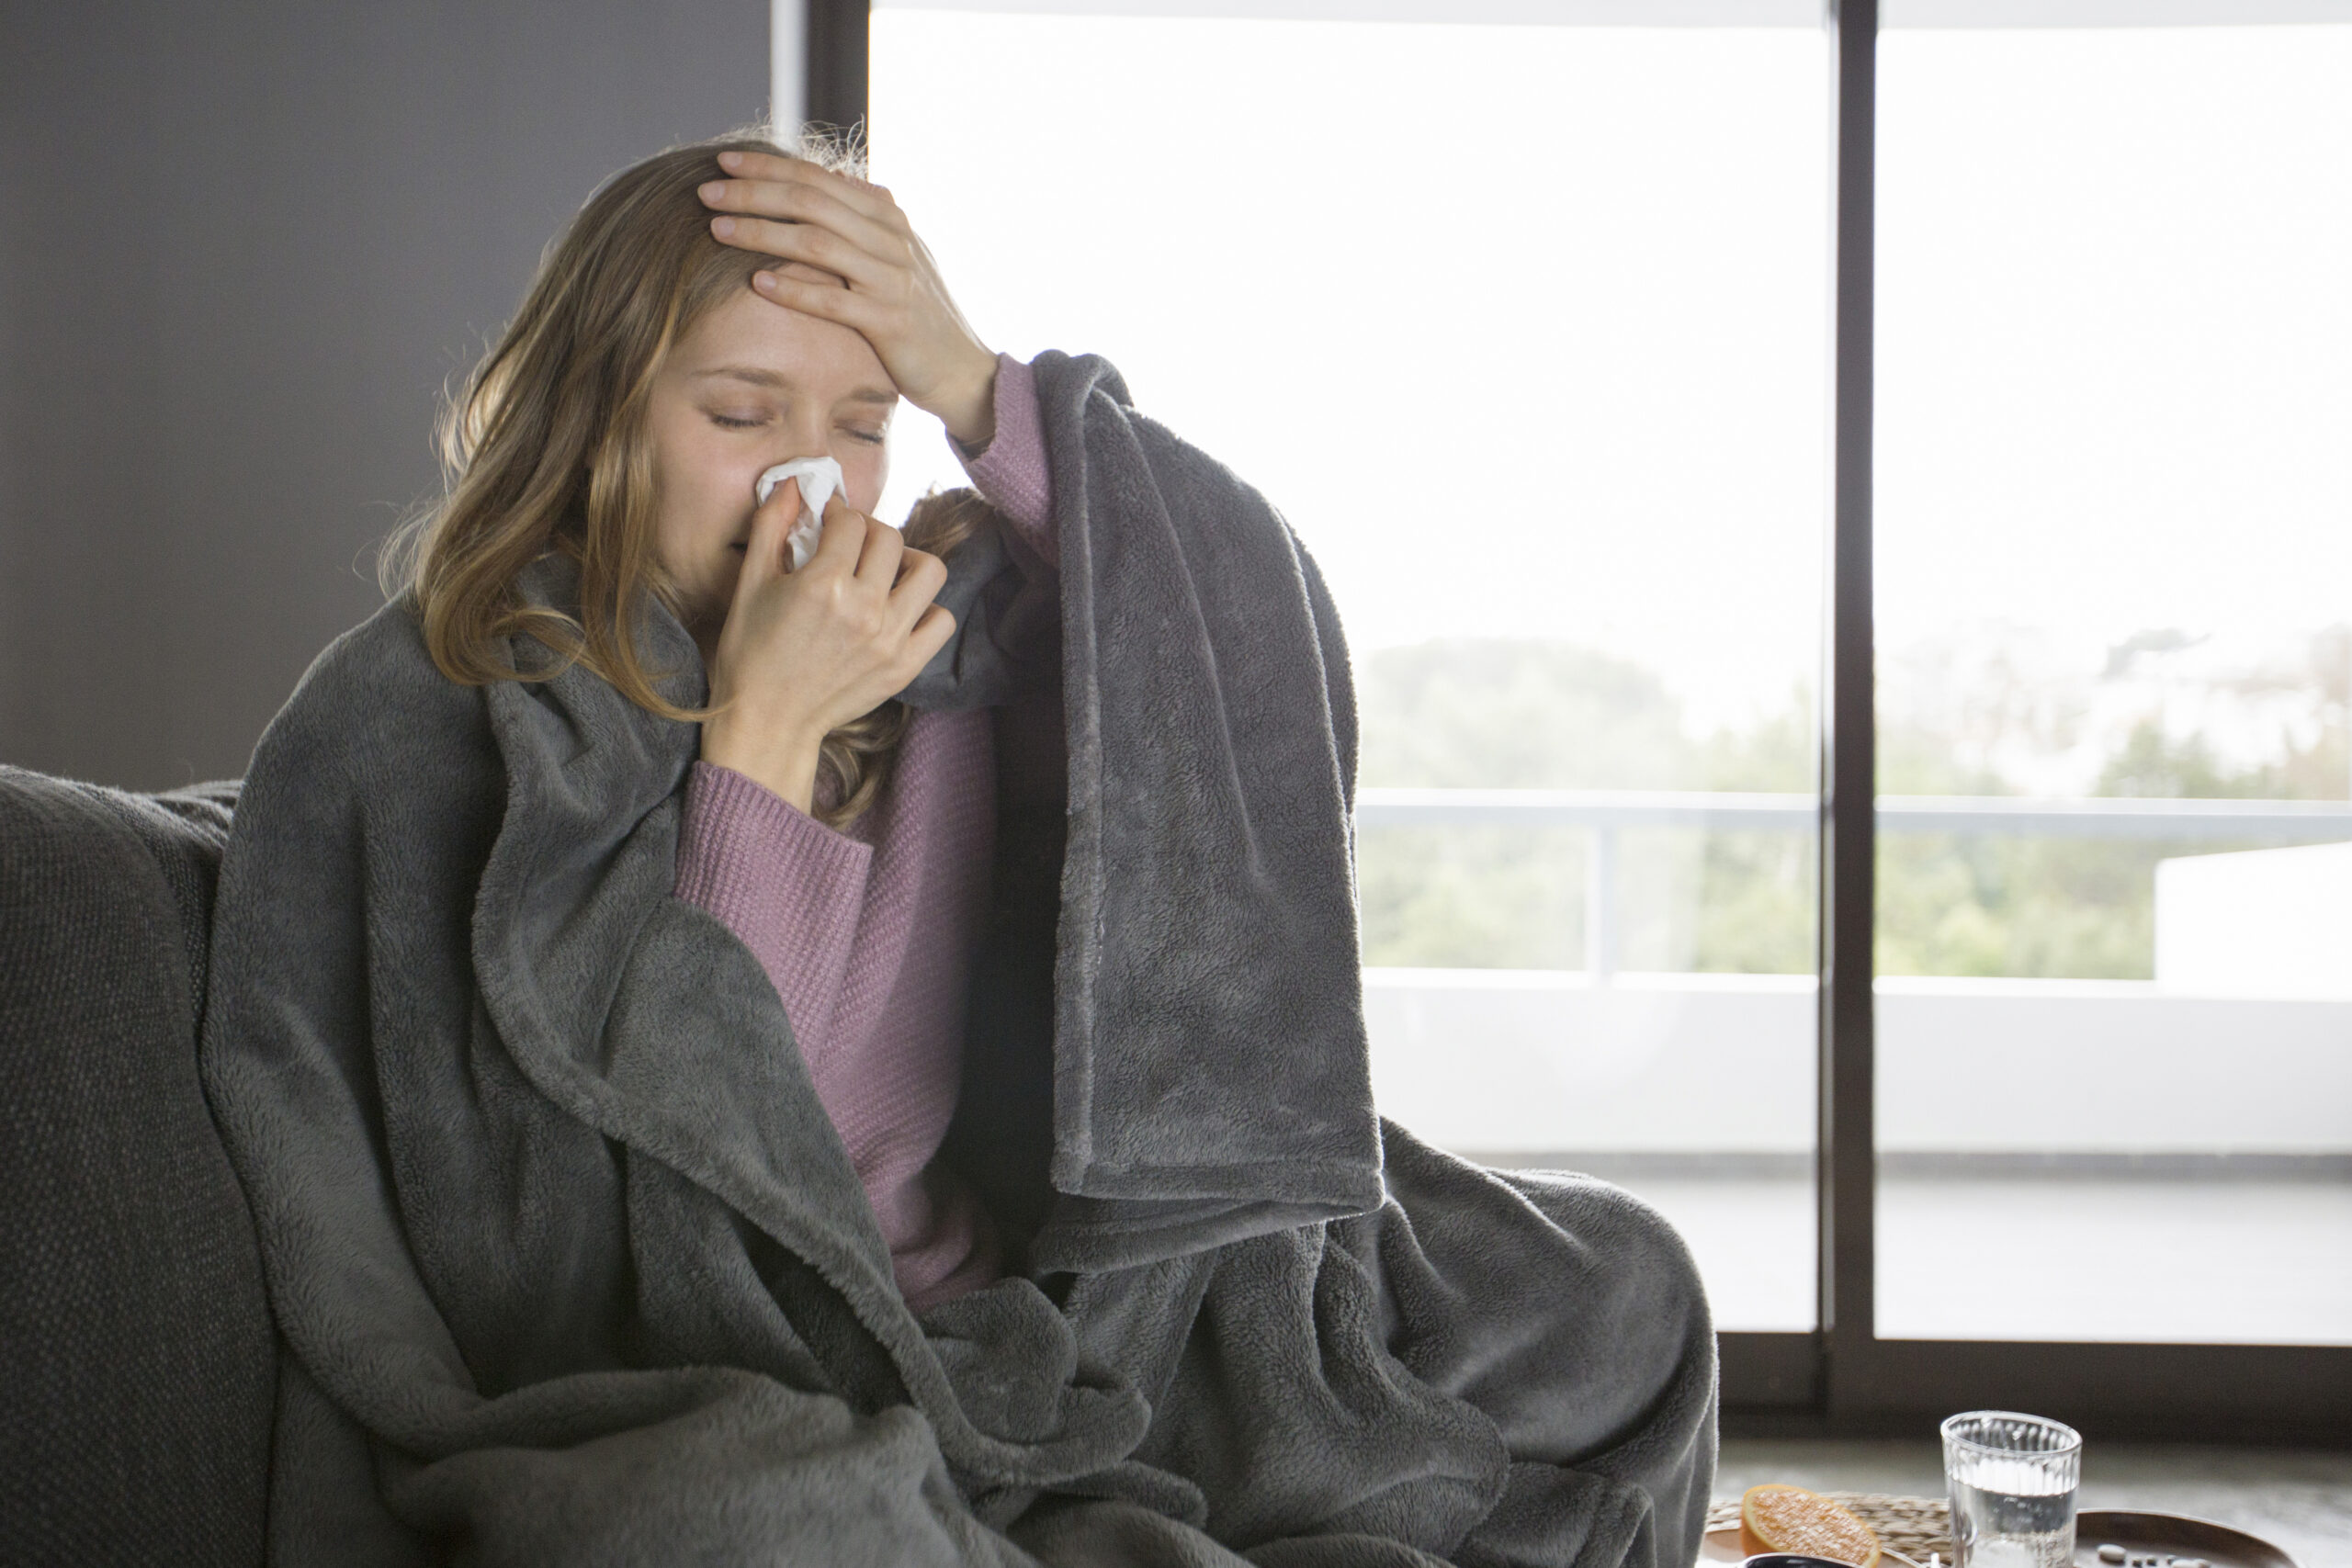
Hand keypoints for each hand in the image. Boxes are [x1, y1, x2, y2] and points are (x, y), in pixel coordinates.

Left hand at [699, 151, 999, 447]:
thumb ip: (864, 219)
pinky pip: (835, 300)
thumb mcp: (895, 256)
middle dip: (753, 193)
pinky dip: (795, 290)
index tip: (723, 161)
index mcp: (887, 216)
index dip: (768, 166)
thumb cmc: (918, 315)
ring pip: (817, 243)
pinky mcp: (891, 321)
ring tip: (717, 230)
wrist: (964, 369)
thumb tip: (833, 181)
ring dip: (762, 232)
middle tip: (706, 192)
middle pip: (811, 202)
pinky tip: (757, 282)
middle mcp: (891, 239)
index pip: (818, 178)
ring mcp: (893, 278)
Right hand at [699, 478, 956, 813]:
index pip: (851, 521)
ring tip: (886, 570)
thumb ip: (771, 526)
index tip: (828, 521)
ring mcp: (890, 639)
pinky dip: (927, 608)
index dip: (838, 513)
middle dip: (869, 531)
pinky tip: (899, 608)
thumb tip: (794, 483)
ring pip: (929, 572)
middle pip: (890, 539)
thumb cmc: (750, 653)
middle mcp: (864, 609)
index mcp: (823, 583)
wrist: (767, 720)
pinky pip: (941, 620)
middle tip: (852, 543)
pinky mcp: (905, 666)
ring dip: (908, 561)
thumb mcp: (750, 583)